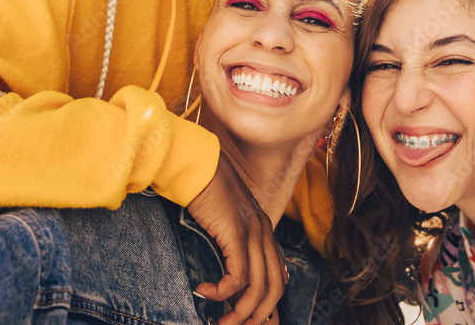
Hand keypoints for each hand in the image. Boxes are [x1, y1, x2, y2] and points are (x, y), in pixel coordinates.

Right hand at [188, 151, 285, 324]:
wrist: (195, 164)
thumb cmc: (204, 188)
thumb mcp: (224, 217)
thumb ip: (232, 239)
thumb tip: (227, 270)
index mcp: (263, 228)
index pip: (279, 274)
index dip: (267, 302)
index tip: (249, 318)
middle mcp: (264, 231)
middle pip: (274, 287)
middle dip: (257, 315)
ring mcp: (253, 232)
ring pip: (257, 287)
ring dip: (239, 312)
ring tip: (220, 321)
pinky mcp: (236, 233)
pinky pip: (237, 276)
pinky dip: (221, 291)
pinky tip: (204, 291)